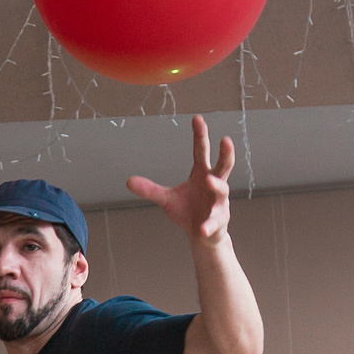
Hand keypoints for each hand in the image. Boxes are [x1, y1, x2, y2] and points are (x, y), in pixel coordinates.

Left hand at [125, 114, 235, 247]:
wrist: (203, 236)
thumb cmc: (188, 211)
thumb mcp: (166, 199)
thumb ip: (150, 189)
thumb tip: (128, 181)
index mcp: (202, 174)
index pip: (201, 152)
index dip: (200, 135)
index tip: (197, 118)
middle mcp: (214, 185)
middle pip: (223, 166)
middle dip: (226, 153)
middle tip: (226, 139)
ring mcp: (219, 203)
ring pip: (222, 190)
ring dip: (217, 185)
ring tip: (209, 181)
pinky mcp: (219, 221)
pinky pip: (215, 222)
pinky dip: (209, 225)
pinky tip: (202, 228)